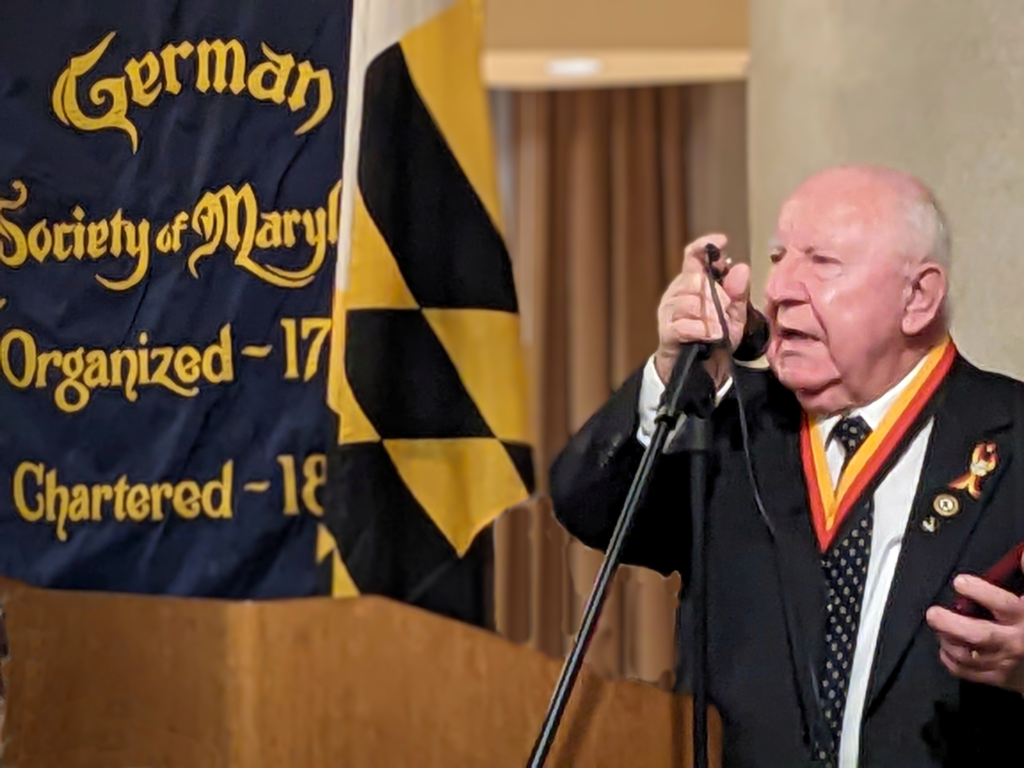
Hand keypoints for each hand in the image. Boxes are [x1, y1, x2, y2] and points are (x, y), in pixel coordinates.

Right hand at [655, 234, 750, 387]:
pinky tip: (714, 336)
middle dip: (716, 294)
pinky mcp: (667, 332)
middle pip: (694, 279)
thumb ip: (738, 293)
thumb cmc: (715, 337)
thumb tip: (741, 267)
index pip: (693, 256)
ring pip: (689, 302)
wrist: (701, 371)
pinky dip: (702, 330)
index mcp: (692, 282)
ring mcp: (669, 312)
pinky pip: (683, 325)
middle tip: (727, 309)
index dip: (704, 246)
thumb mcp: (734, 315)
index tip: (722, 241)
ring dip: (711, 316)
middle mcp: (676, 292)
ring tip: (721, 329)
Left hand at [925, 555, 1023, 694]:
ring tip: (937, 626)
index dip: (979, 592)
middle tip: (933, 613)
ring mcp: (1005, 663)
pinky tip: (945, 648)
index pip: (1002, 604)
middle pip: (978, 634)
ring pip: (968, 655)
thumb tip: (1022, 554)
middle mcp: (1014, 642)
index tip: (960, 582)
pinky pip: (969, 673)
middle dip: (950, 623)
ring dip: (947, 640)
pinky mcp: (999, 679)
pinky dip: (951, 661)